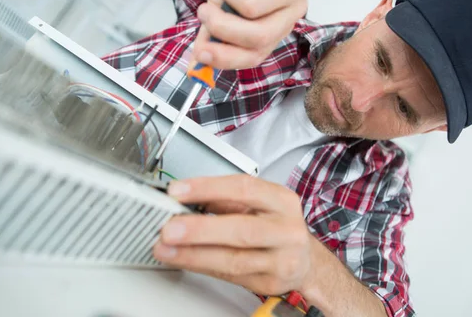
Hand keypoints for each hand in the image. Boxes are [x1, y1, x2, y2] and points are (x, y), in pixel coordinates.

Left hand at [152, 175, 315, 294]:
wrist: (305, 260)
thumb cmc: (276, 226)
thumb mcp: (258, 203)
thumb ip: (223, 199)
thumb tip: (183, 197)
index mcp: (282, 201)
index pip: (243, 189)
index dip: (208, 188)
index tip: (178, 191)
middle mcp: (286, 230)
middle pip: (242, 230)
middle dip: (200, 229)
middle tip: (170, 228)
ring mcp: (282, 260)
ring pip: (233, 259)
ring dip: (193, 254)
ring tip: (166, 248)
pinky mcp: (270, 283)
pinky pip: (229, 276)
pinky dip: (201, 266)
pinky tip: (182, 259)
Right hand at [194, 0, 307, 69]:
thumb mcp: (220, 6)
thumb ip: (212, 34)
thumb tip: (198, 61)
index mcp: (279, 26)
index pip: (257, 55)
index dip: (227, 58)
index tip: (201, 53)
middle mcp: (294, 9)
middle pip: (258, 37)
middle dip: (222, 26)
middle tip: (204, 10)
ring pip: (252, 6)